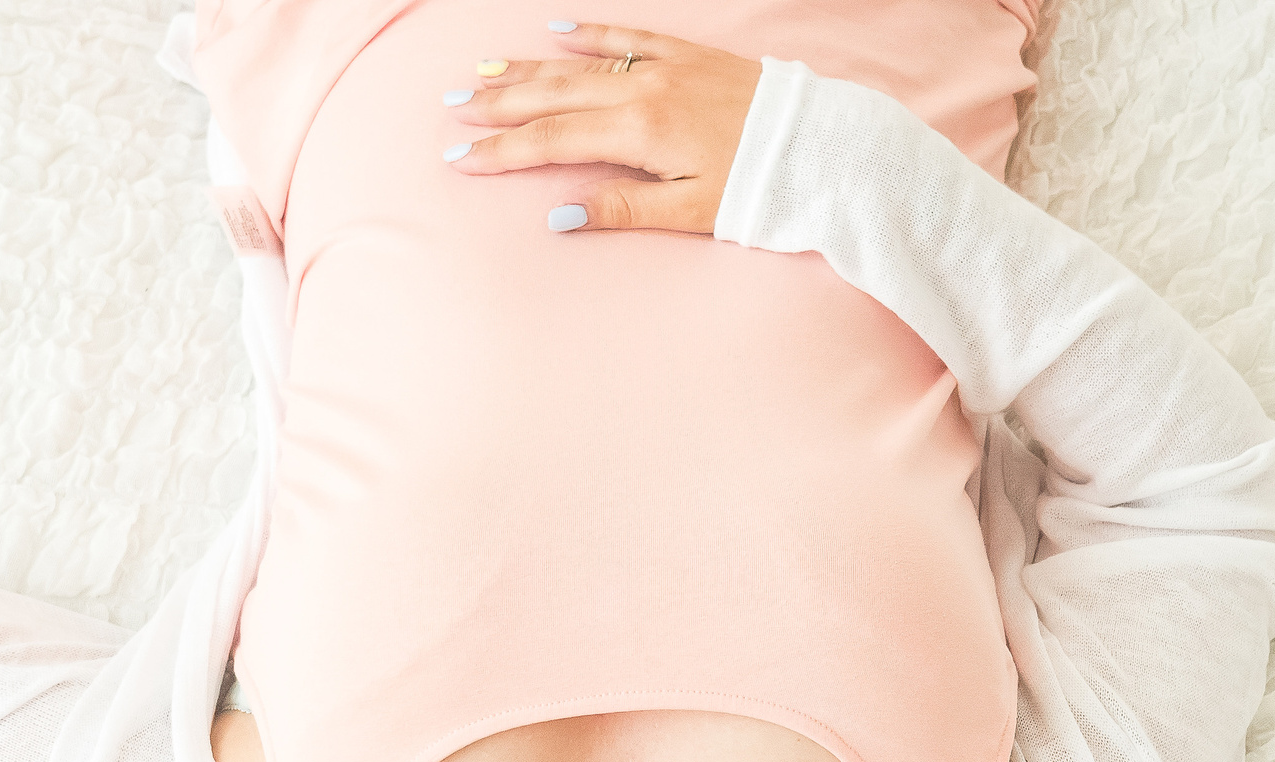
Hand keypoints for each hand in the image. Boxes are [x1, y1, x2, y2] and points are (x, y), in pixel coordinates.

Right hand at [446, 24, 760, 234]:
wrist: (821, 145)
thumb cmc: (760, 187)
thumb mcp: (691, 212)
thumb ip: (623, 210)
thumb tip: (560, 216)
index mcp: (639, 133)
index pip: (552, 140)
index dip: (503, 150)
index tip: (460, 156)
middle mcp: (643, 91)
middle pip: (554, 96)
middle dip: (499, 104)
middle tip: (452, 109)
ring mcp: (664, 67)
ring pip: (580, 64)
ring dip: (528, 69)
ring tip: (484, 72)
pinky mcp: (687, 54)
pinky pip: (627, 37)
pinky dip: (589, 33)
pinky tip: (558, 31)